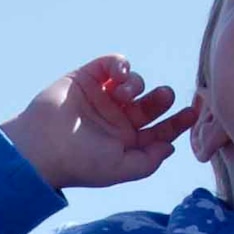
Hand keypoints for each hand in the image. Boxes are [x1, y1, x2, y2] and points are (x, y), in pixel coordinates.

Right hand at [1, 55, 194, 190]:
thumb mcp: (121, 169)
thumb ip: (149, 161)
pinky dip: (121, 64)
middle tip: (165, 96)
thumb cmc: (80, 162)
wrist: (42, 145)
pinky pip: (113, 64)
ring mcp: (103, 97)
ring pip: (134, 83)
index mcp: (126, 143)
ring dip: (136, 85)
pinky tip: (118, 75)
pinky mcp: (88, 77)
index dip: (177, 122)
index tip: (191, 113)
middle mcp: (116, 120)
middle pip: (151, 104)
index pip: (159, 131)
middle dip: (162, 99)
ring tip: (123, 94)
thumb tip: (171, 146)